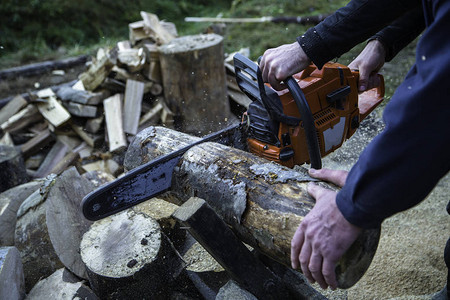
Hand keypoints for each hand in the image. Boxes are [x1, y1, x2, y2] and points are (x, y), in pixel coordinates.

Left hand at [259, 42, 310, 89]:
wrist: (304, 51)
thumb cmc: (295, 53)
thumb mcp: (279, 53)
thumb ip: (272, 60)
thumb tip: (269, 70)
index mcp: (267, 55)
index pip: (261, 70)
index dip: (268, 75)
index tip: (274, 77)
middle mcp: (268, 60)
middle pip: (264, 77)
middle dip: (272, 80)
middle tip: (280, 80)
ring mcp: (273, 67)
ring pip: (269, 82)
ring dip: (276, 84)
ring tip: (283, 83)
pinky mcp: (279, 73)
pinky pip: (276, 85)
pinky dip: (281, 87)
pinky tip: (286, 84)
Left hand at [291, 168, 361, 289]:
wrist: (354, 206)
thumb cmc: (341, 199)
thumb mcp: (324, 192)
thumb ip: (315, 188)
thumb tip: (311, 177)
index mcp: (306, 223)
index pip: (295, 243)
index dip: (295, 256)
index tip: (296, 264)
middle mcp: (310, 235)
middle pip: (303, 258)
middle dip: (306, 271)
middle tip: (310, 277)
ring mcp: (319, 245)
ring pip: (313, 267)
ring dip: (317, 278)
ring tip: (322, 284)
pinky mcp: (332, 252)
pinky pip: (327, 271)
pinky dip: (329, 280)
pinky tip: (333, 285)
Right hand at [348, 39, 385, 91]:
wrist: (379, 51)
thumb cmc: (369, 56)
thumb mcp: (365, 67)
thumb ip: (363, 79)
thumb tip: (361, 89)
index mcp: (350, 73)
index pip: (350, 86)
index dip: (357, 87)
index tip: (363, 83)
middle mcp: (355, 77)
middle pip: (360, 89)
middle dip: (367, 84)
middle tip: (369, 75)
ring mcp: (362, 79)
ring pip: (367, 88)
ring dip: (372, 81)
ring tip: (372, 73)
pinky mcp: (368, 79)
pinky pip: (372, 86)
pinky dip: (375, 82)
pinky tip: (375, 75)